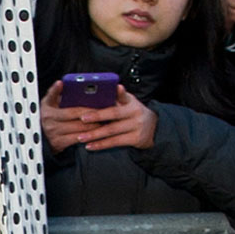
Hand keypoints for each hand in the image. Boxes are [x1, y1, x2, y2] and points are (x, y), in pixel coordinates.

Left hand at [40, 81, 156, 152]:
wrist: (154, 128)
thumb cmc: (133, 113)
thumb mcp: (128, 103)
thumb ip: (115, 99)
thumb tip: (95, 93)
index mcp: (131, 101)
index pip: (124, 95)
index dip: (120, 92)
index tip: (117, 87)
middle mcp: (135, 112)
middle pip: (114, 114)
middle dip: (97, 116)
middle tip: (82, 118)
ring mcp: (136, 126)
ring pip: (112, 130)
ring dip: (95, 135)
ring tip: (81, 137)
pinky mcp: (136, 139)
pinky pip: (115, 142)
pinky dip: (101, 145)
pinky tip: (90, 146)